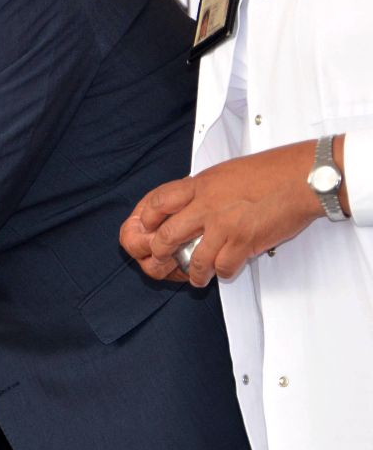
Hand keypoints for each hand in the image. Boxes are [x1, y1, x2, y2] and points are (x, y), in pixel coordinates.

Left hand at [120, 140, 324, 287]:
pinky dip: (223, 274)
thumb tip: (190, 204)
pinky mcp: (243, 242)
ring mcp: (223, 225)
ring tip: (196, 278)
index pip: (156, 203)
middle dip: (161, 253)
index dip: (147, 220)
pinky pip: (222, 267)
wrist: (304, 177)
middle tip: (164, 259)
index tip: (146, 230)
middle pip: (166, 236)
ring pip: (192, 259)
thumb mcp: (224, 172)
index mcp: (199, 185)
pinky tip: (225, 271)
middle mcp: (206, 205)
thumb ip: (204, 190)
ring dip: (193, 273)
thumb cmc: (271, 171)